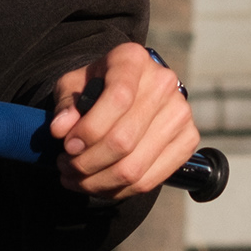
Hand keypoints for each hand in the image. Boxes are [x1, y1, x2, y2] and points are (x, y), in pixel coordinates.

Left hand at [49, 44, 200, 200]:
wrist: (128, 91)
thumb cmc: (96, 88)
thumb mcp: (72, 86)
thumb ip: (65, 105)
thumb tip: (61, 129)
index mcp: (132, 60)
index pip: (118, 98)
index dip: (90, 129)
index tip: (67, 145)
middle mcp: (163, 83)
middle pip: (124, 139)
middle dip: (87, 163)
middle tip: (66, 167)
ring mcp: (181, 113)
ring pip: (135, 167)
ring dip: (98, 182)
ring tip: (76, 178)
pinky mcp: (189, 140)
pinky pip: (150, 180)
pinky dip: (119, 190)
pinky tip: (100, 185)